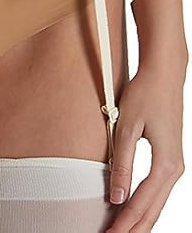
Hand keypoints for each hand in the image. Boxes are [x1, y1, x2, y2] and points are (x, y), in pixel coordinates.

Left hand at [105, 62, 185, 231]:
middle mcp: (175, 170)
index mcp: (165, 165)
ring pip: (156, 205)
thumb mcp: (127, 127)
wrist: (164, 74)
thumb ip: (122, 163)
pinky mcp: (170, 160)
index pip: (140, 204)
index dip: (123, 224)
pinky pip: (157, 192)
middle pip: (152, 211)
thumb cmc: (144, 95)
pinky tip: (131, 213)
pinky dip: (144, 206)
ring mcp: (175, 167)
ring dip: (138, 221)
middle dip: (132, 229)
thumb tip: (115, 197)